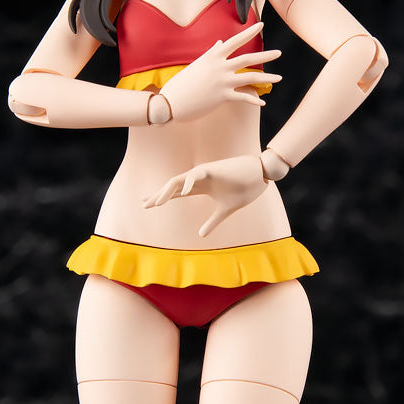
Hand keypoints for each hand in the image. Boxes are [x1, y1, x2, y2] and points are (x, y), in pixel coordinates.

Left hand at [142, 155, 267, 236]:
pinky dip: (188, 183)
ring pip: (178, 180)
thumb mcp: (225, 210)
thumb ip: (212, 221)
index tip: (148, 204)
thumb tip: (201, 235)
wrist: (260, 176)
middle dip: (158, 195)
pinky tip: (183, 193)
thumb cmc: (244, 189)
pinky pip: (194, 174)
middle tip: (144, 203)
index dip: (162, 198)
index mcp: (200, 188)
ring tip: (157, 203)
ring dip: (166, 191)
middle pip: (172, 187)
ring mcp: (202, 173)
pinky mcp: (210, 168)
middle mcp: (197, 179)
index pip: (176, 193)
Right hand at [160, 22, 280, 121]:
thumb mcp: (196, 64)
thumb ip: (211, 53)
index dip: (249, 32)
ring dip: (267, 78)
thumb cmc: (182, 83)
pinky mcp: (223, 97)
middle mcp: (220, 67)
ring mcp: (222, 82)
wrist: (171, 102)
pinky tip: (263, 102)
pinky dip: (254, 100)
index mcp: (213, 56)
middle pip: (248, 58)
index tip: (261, 25)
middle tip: (279, 52)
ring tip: (279, 77)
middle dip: (266, 55)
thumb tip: (220, 42)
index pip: (235, 41)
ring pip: (250, 78)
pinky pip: (244, 97)